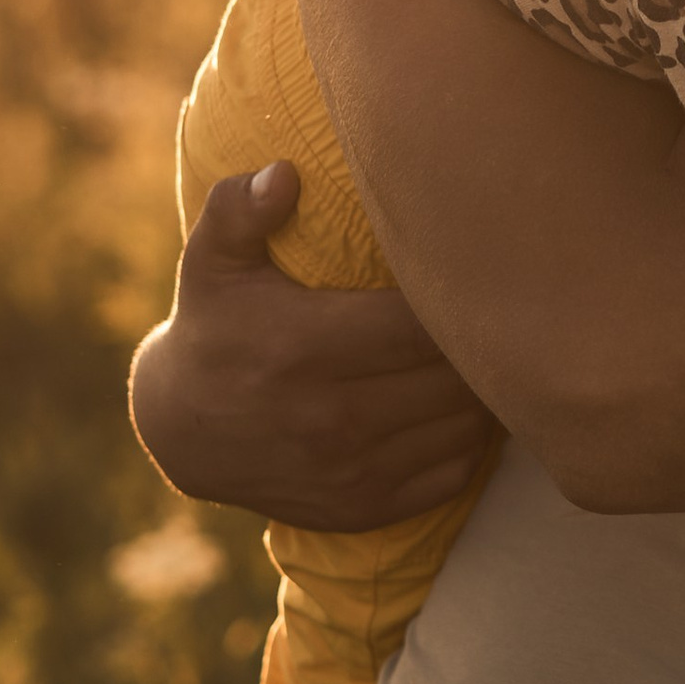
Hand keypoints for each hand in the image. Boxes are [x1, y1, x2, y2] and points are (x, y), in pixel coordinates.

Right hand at [128, 162, 499, 529]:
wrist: (182, 433)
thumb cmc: (215, 327)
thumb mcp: (211, 262)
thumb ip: (240, 209)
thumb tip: (285, 174)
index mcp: (304, 348)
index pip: (421, 322)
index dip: (459, 294)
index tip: (482, 265)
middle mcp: (332, 418)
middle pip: (455, 374)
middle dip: (485, 338)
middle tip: (502, 302)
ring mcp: (351, 472)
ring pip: (466, 424)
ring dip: (487, 387)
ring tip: (492, 345)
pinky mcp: (365, 508)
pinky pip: (456, 471)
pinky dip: (474, 437)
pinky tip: (467, 400)